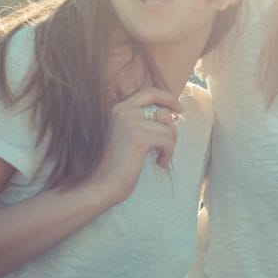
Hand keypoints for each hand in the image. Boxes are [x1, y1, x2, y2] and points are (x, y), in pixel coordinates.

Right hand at [90, 87, 181, 203]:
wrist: (100, 185)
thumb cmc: (113, 166)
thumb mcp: (125, 136)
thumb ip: (139, 121)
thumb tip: (166, 114)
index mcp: (117, 108)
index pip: (148, 92)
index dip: (166, 97)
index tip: (177, 107)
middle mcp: (123, 110)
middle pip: (160, 105)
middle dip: (173, 117)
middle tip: (177, 129)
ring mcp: (130, 122)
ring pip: (167, 126)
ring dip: (170, 144)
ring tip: (161, 157)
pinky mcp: (139, 137)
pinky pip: (167, 140)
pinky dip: (168, 153)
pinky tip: (159, 164)